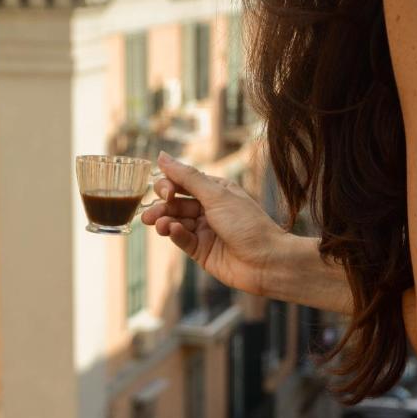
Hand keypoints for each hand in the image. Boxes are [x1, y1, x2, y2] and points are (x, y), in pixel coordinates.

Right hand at [141, 152, 287, 296]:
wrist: (266, 261)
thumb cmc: (248, 224)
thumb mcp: (216, 195)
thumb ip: (187, 177)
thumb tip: (161, 156)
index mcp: (215, 191)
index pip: (183, 183)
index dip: (169, 185)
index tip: (166, 192)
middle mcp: (209, 209)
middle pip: (176, 203)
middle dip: (162, 206)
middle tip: (150, 214)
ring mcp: (204, 231)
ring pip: (175, 221)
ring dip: (164, 221)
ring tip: (158, 224)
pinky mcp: (201, 251)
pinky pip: (182, 239)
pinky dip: (175, 234)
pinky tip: (173, 231)